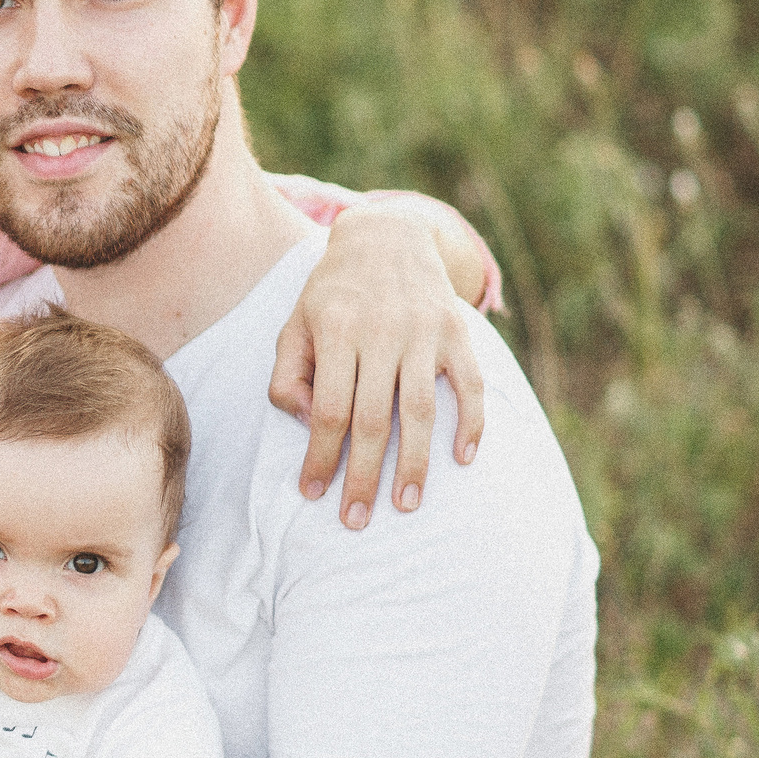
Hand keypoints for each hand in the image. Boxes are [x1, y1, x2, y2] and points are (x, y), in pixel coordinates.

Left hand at [271, 205, 486, 529]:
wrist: (386, 238)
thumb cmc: (331, 295)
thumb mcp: (294, 325)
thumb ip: (288, 375)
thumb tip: (306, 420)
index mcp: (336, 330)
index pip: (328, 409)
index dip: (320, 455)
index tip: (312, 492)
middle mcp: (382, 332)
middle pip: (374, 419)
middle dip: (364, 475)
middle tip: (356, 519)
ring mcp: (425, 332)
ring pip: (420, 409)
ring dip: (416, 462)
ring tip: (408, 505)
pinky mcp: (457, 331)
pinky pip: (469, 383)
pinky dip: (470, 422)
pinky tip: (462, 459)